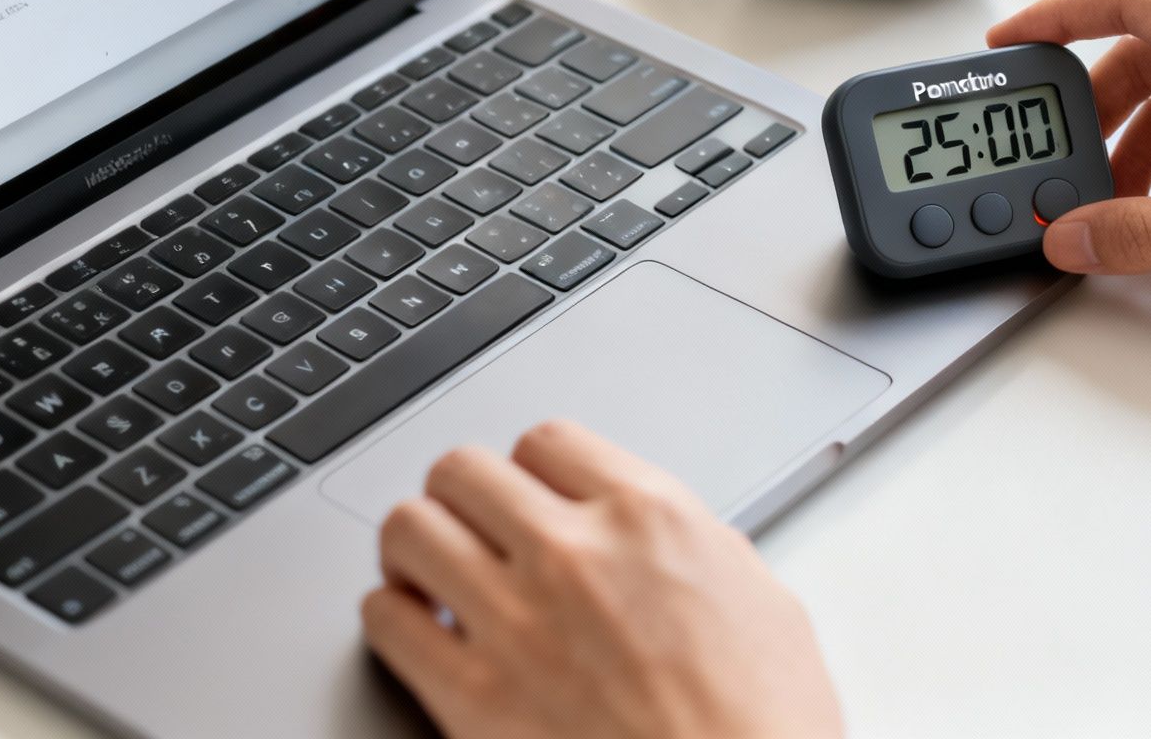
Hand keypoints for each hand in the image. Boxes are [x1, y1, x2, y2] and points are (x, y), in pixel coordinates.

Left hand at [361, 421, 843, 738]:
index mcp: (652, 519)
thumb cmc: (765, 727)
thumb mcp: (764, 603)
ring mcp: (515, 623)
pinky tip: (418, 631)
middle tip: (471, 527)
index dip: (532, 470)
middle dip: (463, 498)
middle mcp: (574, 554)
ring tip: (430, 571)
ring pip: (410, 530)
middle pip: (463, 471)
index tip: (531, 494)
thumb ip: (695, 550)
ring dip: (416, 547)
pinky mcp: (472, 700)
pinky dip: (393, 617)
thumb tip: (662, 541)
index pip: (548, 441)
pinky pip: (385, 620)